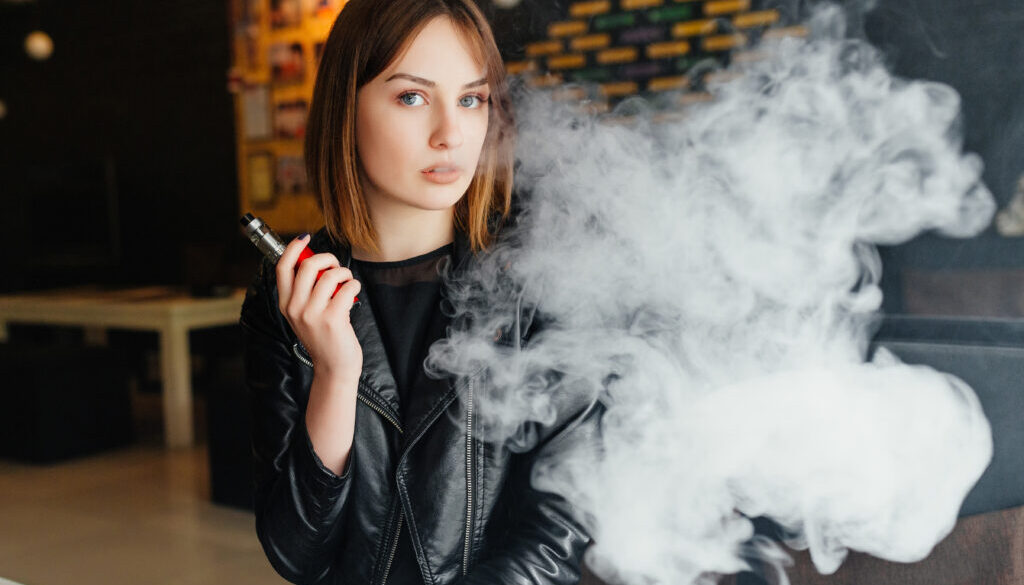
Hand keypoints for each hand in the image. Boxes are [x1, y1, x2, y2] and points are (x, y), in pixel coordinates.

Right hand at [276, 235, 362, 382]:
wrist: (334, 368)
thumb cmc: (324, 337)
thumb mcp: (305, 315)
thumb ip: (306, 291)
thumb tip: (317, 261)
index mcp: (285, 304)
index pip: (282, 268)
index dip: (293, 248)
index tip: (304, 238)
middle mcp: (295, 308)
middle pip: (308, 265)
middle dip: (327, 258)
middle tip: (336, 266)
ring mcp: (312, 314)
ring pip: (330, 275)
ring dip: (344, 273)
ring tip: (347, 281)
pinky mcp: (332, 319)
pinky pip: (347, 287)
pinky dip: (354, 284)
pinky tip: (354, 291)